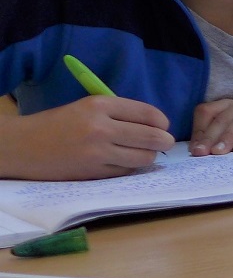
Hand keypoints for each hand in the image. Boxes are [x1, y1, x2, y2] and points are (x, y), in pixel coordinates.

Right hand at [0, 96, 172, 179]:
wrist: (24, 146)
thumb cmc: (59, 124)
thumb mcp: (88, 107)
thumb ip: (120, 113)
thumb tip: (157, 125)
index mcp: (100, 105)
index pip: (149, 114)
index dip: (162, 123)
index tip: (162, 127)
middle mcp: (101, 127)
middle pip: (154, 137)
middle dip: (164, 141)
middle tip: (164, 143)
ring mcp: (98, 152)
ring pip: (145, 157)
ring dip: (148, 156)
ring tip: (141, 153)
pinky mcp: (94, 172)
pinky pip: (127, 171)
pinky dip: (130, 167)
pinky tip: (121, 162)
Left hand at [190, 99, 232, 155]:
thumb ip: (217, 141)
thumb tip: (196, 151)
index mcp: (229, 107)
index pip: (207, 111)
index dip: (199, 129)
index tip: (196, 150)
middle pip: (225, 116)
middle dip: (212, 135)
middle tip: (204, 154)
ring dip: (232, 134)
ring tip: (223, 152)